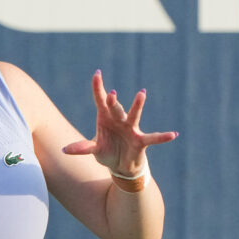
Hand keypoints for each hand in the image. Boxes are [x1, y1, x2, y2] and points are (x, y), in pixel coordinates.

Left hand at [62, 70, 177, 175]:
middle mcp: (119, 120)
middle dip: (113, 102)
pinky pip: (153, 138)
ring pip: (134, 115)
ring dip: (137, 105)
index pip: (101, 100)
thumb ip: (82, 148)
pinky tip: (173, 134)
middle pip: (115, 108)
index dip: (98, 88)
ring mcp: (130, 129)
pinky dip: (162, 137)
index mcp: (105, 118)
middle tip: (111, 94)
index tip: (96, 73)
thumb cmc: (108, 151)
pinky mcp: (140, 141)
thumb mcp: (94, 150)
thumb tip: (64, 150)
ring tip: (141, 93)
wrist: (121, 165)